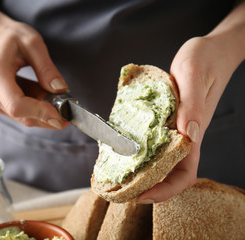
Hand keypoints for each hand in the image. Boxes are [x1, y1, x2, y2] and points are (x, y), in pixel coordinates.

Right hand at [0, 15, 69, 128]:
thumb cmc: (7, 35)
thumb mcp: (32, 43)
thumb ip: (46, 68)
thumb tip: (60, 90)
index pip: (17, 105)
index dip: (40, 113)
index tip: (61, 115)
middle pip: (20, 114)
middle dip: (46, 115)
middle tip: (68, 111)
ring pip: (20, 116)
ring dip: (41, 111)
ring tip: (54, 95)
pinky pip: (16, 112)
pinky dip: (33, 108)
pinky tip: (41, 95)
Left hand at [137, 36, 234, 202]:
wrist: (212, 49)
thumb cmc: (204, 59)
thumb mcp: (192, 75)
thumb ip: (191, 104)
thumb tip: (187, 135)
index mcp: (193, 130)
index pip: (185, 174)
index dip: (165, 190)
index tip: (141, 196)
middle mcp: (186, 135)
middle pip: (170, 173)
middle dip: (149, 187)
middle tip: (121, 190)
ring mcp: (178, 128)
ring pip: (163, 160)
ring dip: (145, 172)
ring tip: (120, 176)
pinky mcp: (171, 119)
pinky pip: (158, 142)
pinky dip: (144, 152)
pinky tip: (127, 150)